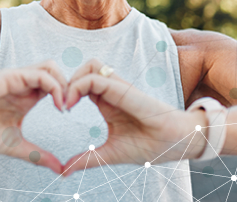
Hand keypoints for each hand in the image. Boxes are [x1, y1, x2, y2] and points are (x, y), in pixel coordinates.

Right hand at [0, 60, 66, 173]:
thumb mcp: (14, 145)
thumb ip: (37, 155)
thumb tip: (59, 169)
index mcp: (26, 99)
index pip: (55, 87)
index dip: (68, 96)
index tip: (71, 116)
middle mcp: (24, 86)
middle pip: (57, 73)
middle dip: (70, 86)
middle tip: (72, 107)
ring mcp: (18, 79)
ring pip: (51, 68)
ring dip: (64, 83)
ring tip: (65, 105)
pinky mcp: (11, 76)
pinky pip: (40, 74)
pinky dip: (54, 86)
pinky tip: (57, 104)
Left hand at [62, 59, 206, 175]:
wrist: (177, 143)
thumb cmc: (149, 145)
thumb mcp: (109, 153)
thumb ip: (86, 159)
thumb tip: (64, 171)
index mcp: (106, 101)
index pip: (82, 83)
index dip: (67, 92)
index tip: (60, 110)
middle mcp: (111, 91)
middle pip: (84, 69)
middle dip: (66, 81)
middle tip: (59, 104)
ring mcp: (118, 88)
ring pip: (90, 65)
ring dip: (74, 79)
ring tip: (66, 102)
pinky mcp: (124, 89)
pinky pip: (97, 77)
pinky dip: (79, 85)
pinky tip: (72, 103)